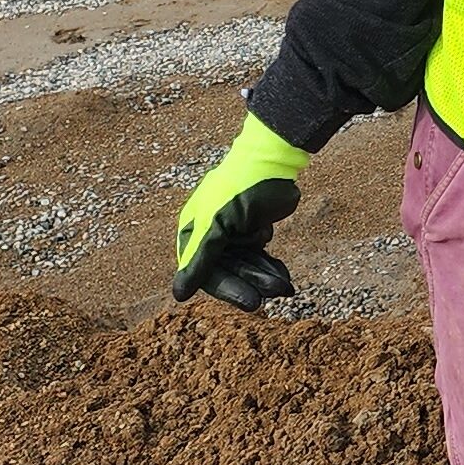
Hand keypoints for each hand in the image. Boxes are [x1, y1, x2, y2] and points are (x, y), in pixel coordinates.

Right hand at [173, 114, 310, 309]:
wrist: (271, 162)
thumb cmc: (238, 189)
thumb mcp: (217, 225)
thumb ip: (200, 259)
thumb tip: (178, 294)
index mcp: (193, 232)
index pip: (204, 272)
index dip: (227, 289)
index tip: (252, 302)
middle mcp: (209, 235)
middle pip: (228, 272)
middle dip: (251, 283)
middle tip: (272, 296)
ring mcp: (232, 234)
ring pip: (246, 267)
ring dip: (264, 277)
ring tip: (285, 286)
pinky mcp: (252, 230)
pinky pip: (259, 258)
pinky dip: (271, 267)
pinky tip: (284, 276)